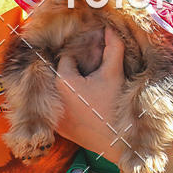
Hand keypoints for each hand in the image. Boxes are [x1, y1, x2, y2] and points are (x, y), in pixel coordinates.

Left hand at [54, 26, 125, 160]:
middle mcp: (53, 99)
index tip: (95, 56)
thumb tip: (110, 28)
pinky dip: (70, 105)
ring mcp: (55, 116)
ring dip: (72, 88)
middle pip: (62, 75)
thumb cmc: (116, 106)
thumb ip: (112, 47)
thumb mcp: (114, 73)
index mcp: (62, 82)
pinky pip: (62, 110)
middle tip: (93, 69)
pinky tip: (86, 105)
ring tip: (90, 87)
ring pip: (60, 93)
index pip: (67, 58)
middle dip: (76, 70)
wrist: (119, 143)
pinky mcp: (60, 130)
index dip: (82, 54)